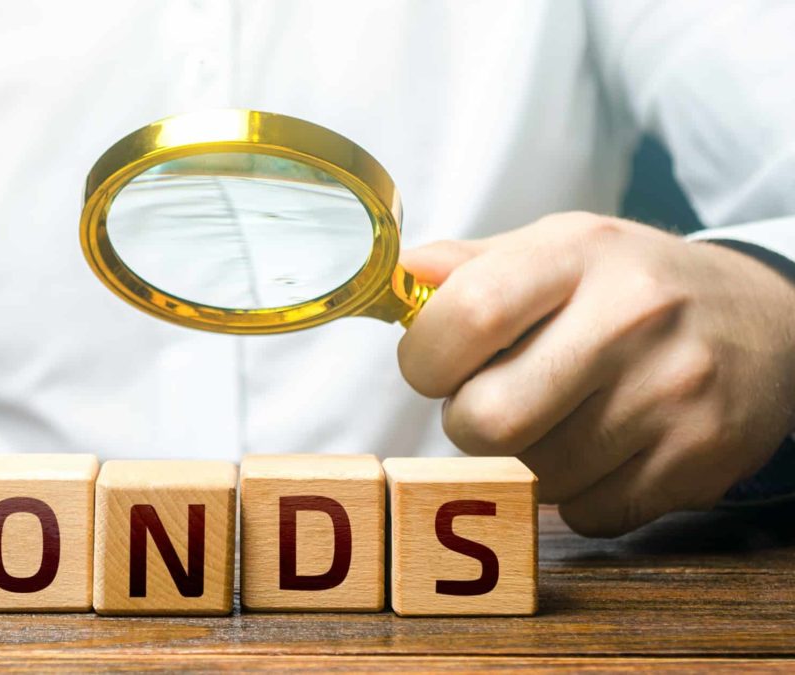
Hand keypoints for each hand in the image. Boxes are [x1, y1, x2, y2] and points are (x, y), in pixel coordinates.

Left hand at [397, 212, 794, 536]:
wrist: (766, 319)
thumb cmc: (632, 285)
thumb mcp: (561, 246)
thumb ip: (474, 264)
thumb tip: (405, 276)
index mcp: (580, 253)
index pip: (467, 314)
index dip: (424, 358)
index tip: (432, 366)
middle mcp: (632, 317)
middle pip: (487, 418)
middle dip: (468, 422)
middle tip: (493, 400)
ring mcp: (672, 391)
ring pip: (533, 476)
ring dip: (524, 460)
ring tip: (557, 419)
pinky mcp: (700, 457)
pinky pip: (588, 513)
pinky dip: (579, 495)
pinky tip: (603, 450)